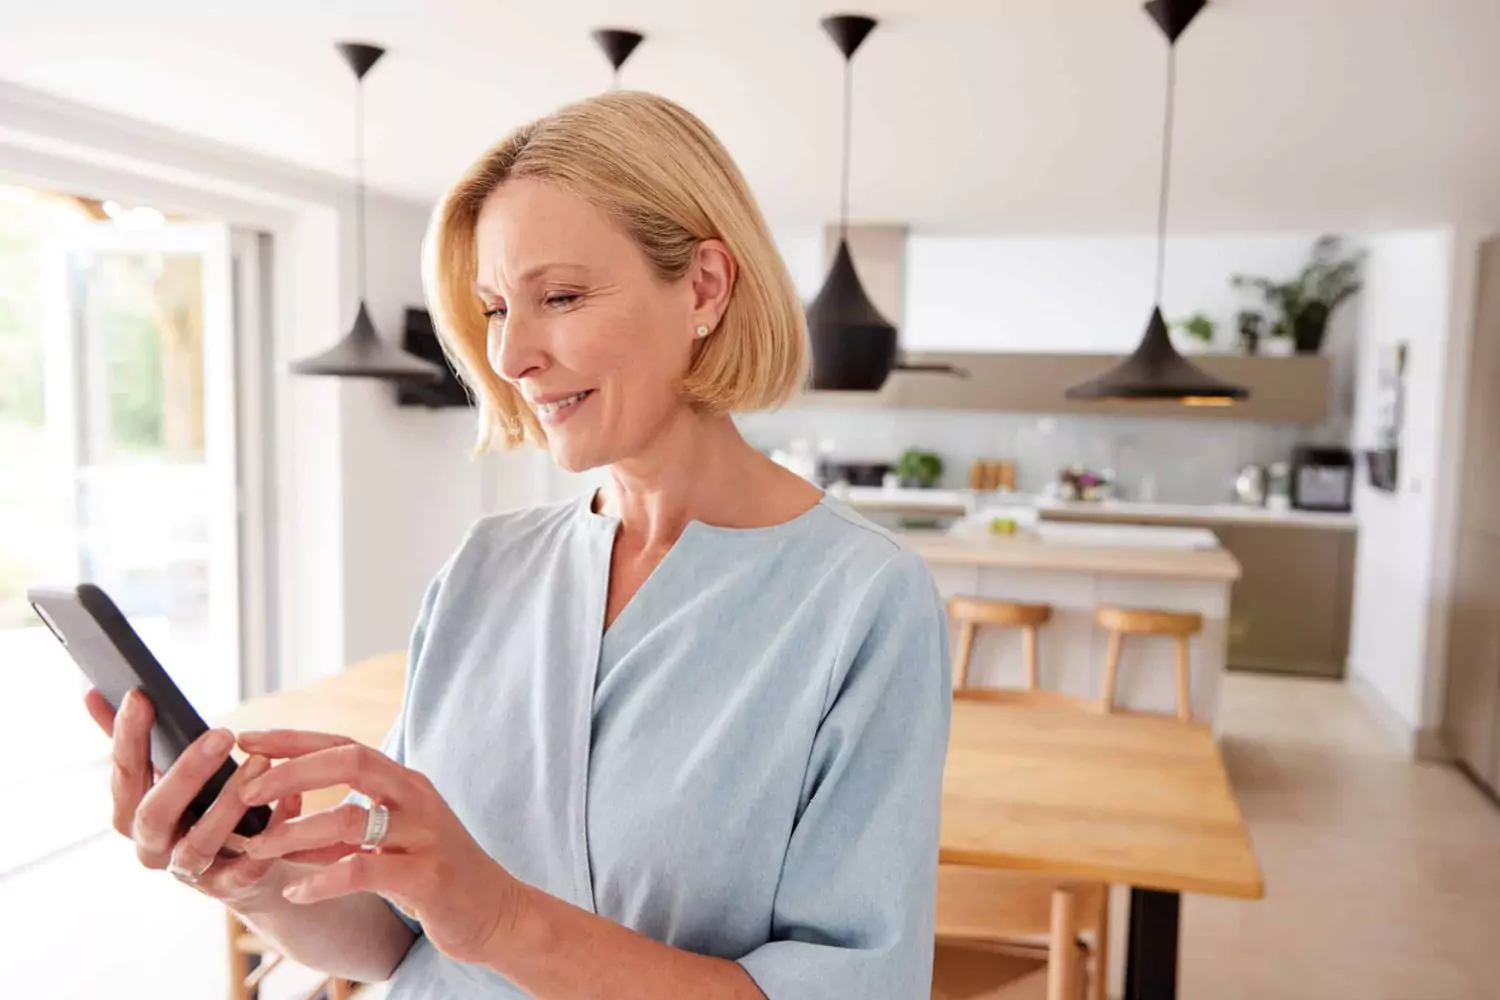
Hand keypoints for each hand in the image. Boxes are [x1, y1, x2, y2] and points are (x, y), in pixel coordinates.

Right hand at [83, 688, 303, 908]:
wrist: (248, 872)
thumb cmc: (202, 810)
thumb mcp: (168, 774)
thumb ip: (135, 740)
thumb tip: (92, 693)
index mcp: (133, 815)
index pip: (123, 775)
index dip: (126, 738)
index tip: (140, 696)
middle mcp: (153, 848)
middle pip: (154, 814)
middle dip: (185, 772)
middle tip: (222, 733)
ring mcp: (190, 872)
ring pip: (200, 843)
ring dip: (230, 803)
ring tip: (261, 763)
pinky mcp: (232, 888)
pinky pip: (250, 865)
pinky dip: (272, 830)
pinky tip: (291, 798)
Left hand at [235, 730, 522, 964]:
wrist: (495, 911)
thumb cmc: (434, 874)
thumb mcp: (388, 842)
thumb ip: (344, 829)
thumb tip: (284, 822)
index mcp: (405, 782)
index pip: (345, 745)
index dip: (295, 740)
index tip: (249, 739)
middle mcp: (416, 798)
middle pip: (352, 761)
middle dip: (292, 771)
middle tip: (247, 791)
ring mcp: (423, 835)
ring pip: (351, 818)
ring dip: (296, 832)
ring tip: (258, 848)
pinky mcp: (426, 877)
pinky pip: (362, 871)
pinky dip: (320, 880)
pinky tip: (295, 891)